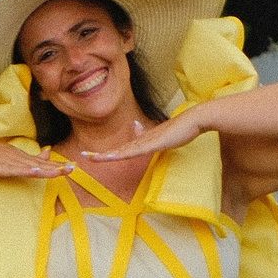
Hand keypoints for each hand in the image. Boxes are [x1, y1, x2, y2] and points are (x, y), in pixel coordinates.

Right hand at [0, 136, 72, 179]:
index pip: (43, 162)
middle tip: (74, 169)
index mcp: (21, 156)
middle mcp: (18, 158)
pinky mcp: (0, 167)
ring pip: (31, 167)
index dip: (57, 165)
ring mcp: (10, 162)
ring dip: (46, 169)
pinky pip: (15, 170)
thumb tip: (44, 153)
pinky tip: (36, 172)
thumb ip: (24, 158)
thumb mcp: (8, 156)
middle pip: (41, 164)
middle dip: (57, 167)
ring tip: (61, 172)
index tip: (72, 168)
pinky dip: (26, 170)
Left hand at [76, 112, 203, 163]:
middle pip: (118, 150)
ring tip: (91, 158)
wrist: (193, 120)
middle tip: (84, 157)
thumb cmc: (180, 128)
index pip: (122, 149)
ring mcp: (147, 141)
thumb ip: (150, 134)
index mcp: (143, 140)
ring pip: (123, 151)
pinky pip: (134, 151)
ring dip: (107, 156)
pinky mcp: (153, 143)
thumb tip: (136, 127)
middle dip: (101, 155)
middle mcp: (141, 139)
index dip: (108, 153)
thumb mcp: (161, 135)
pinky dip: (122, 154)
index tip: (94, 156)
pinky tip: (112, 157)